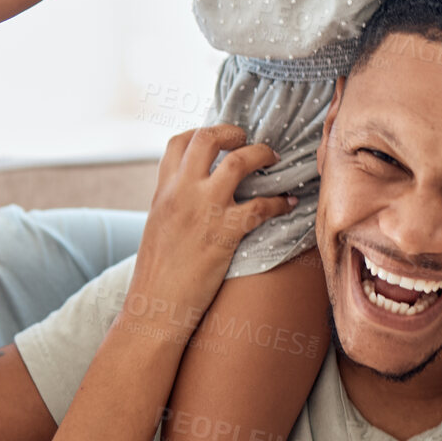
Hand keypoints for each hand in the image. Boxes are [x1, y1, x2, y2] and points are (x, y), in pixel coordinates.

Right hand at [125, 125, 293, 331]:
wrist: (154, 308)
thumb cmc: (156, 274)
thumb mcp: (157, 226)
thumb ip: (174, 202)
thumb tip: (194, 193)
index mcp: (162, 190)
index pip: (179, 142)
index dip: (202, 132)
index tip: (219, 137)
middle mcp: (181, 192)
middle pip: (208, 139)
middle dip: (233, 132)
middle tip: (248, 140)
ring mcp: (204, 210)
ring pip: (238, 161)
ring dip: (262, 155)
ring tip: (274, 159)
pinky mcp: (224, 233)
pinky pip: (261, 206)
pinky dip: (280, 202)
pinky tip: (287, 204)